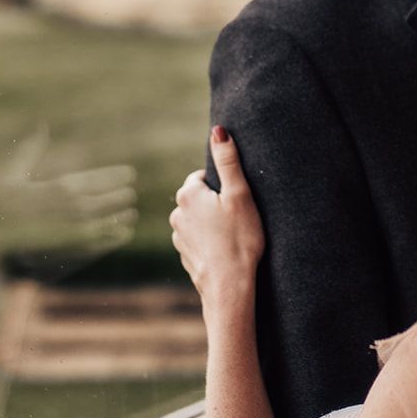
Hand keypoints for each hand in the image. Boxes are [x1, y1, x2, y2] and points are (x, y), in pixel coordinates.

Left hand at [169, 126, 264, 313]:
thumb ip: (228, 161)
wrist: (229, 286)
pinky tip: (226, 250)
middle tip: (239, 216)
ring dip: (212, 223)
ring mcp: (179, 237)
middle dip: (216, 203)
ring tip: (234, 235)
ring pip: (198, 220)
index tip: (238, 199)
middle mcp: (177, 214)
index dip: (224, 185)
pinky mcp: (185, 255)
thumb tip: (218, 131)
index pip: (204, 176)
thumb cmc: (239, 239)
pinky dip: (210, 242)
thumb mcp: (240, 195)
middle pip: (200, 198)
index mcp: (188, 194)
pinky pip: (198, 240)